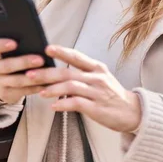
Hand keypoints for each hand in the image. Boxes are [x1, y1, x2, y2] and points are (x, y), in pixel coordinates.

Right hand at [0, 38, 46, 103]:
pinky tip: (45, 84)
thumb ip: (19, 46)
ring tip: (45, 73)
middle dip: (23, 63)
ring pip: (15, 81)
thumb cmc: (12, 58)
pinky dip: (34, 88)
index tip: (15, 43)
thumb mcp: (11, 52)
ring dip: (31, 77)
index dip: (0, 45)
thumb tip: (36, 41)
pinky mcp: (6, 94)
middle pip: (5, 66)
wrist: (5, 81)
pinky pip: (21, 91)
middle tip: (40, 59)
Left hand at [27, 45, 141, 132]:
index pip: (76, 56)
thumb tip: (58, 71)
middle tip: (30, 74)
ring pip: (71, 87)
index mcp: (97, 68)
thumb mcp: (100, 78)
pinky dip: (64, 104)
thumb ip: (82, 72)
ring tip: (40, 92)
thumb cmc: (112, 94)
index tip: (46, 49)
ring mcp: (97, 93)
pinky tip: (53, 106)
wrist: (132, 112)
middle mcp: (97, 78)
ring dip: (53, 89)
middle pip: (68, 72)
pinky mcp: (97, 108)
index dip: (61, 52)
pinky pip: (77, 103)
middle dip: (47, 73)